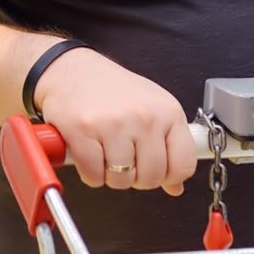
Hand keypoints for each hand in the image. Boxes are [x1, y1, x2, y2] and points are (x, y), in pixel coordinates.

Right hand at [33, 47, 195, 194]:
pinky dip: (90, 173)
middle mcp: (144, 117)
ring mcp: (113, 125)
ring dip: (111, 175)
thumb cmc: (110, 87)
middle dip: (136, 177)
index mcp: (167, 111)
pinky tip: (90, 154)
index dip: (169, 176)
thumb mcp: (151, 107)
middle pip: (151, 177)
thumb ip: (168, 144)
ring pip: (122, 180)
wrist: (70, 69)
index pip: (184, 164)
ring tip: (105, 154)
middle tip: (125, 160)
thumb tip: (176, 184)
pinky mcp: (83, 132)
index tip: (157, 171)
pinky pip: (94, 176)